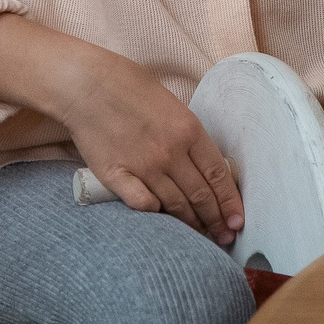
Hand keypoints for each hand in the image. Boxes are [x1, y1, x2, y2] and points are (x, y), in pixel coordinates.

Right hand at [0, 14, 242, 243]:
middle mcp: (170, 151)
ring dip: (191, 224)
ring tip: (201, 237)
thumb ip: (189, 134)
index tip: (237, 222)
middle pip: (200, 195)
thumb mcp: (172, 104)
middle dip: (215, 221)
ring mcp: (143, 165)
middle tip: (224, 239)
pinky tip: (163, 221)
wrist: (86, 84)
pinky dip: (156, 215)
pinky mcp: (117, 176)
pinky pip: (143, 205)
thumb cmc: (129, 86)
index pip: (218, 175)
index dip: (230, 202)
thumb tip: (206, 163)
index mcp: (189, 129)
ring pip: (175, 205)